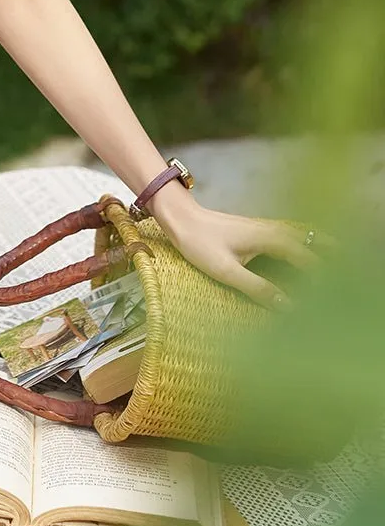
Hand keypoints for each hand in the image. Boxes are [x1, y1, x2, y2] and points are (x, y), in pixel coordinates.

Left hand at [148, 186, 336, 309]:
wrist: (180, 219)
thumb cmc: (200, 244)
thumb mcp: (227, 271)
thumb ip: (258, 288)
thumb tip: (287, 306)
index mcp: (269, 238)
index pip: (306, 258)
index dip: (321, 275)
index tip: (331, 294)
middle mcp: (271, 229)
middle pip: (309, 239)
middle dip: (327, 251)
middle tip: (345, 264)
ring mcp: (264, 227)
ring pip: (299, 234)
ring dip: (316, 244)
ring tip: (333, 255)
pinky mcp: (255, 229)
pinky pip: (288, 234)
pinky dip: (302, 241)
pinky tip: (300, 249)